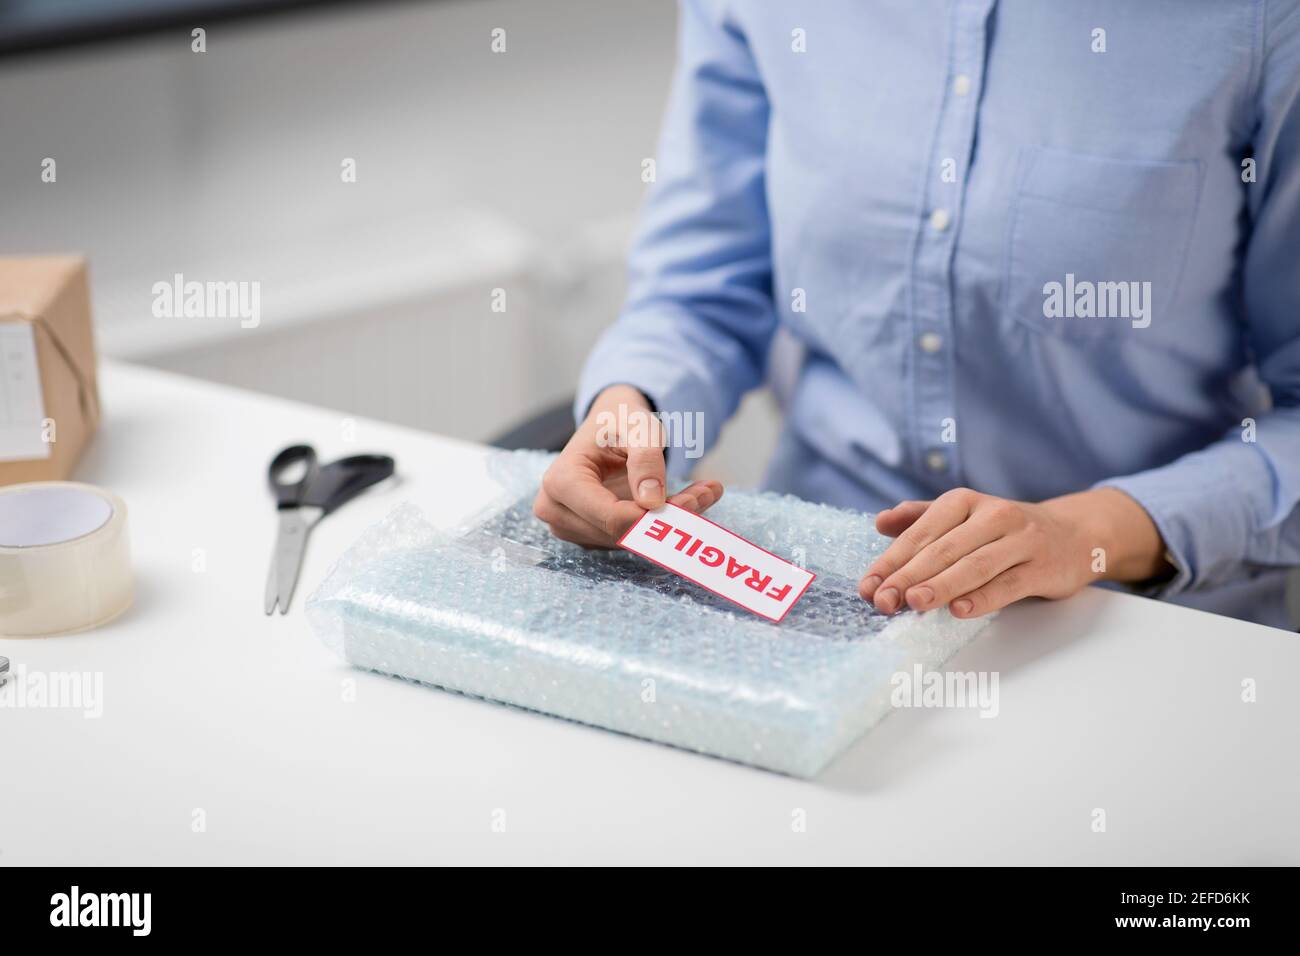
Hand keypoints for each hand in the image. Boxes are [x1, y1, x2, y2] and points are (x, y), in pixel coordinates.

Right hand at [533, 384, 723, 546]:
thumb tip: (652, 502)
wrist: (609, 425)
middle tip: (707, 492)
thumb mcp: (639, 427)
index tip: (692, 501)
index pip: (610, 517)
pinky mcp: (588, 537)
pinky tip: (684, 501)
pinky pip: (629, 540)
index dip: (651, 517)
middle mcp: (557, 510)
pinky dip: (659, 525)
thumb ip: (646, 459)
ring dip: (669, 522)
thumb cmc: (620, 421)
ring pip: (628, 540)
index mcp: (561, 481)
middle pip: (620, 531)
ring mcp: (570, 528)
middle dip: (667, 518)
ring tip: (702, 492)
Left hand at [858, 487, 1167, 618]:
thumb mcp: (963, 516)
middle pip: (943, 549)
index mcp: (963, 502)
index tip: (867, 586)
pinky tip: (958, 610)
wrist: (1073, 534)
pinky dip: (982, 598)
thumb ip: (921, 519)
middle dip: (908, 576)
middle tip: (882, 600)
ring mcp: (1020, 540)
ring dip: (940, 585)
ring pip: (974, 565)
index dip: (891, 561)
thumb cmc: (1005, 531)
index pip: (920, 533)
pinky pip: (1008, 584)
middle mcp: (992, 515)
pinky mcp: (1042, 567)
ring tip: (913, 603)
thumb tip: (881, 523)